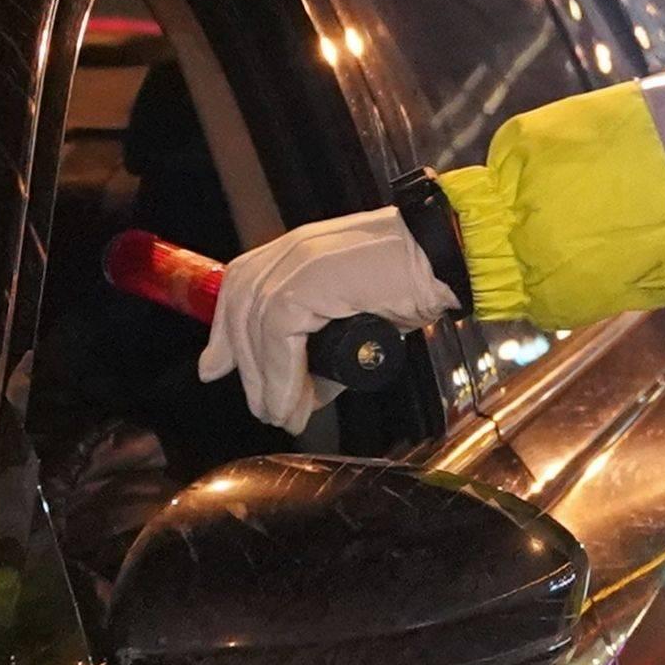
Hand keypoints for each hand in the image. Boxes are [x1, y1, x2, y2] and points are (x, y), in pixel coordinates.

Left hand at [198, 207, 460, 431]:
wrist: (448, 261)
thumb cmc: (416, 283)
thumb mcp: (357, 313)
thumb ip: (323, 342)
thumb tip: (302, 389)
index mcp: (301, 250)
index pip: (243, 285)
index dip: (224, 331)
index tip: (215, 368)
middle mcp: (294, 249)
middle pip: (242, 307)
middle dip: (243, 364)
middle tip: (264, 407)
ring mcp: (301, 260)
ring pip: (258, 327)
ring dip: (268, 382)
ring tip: (284, 415)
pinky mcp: (312, 278)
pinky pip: (280, 335)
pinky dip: (283, 376)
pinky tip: (294, 401)